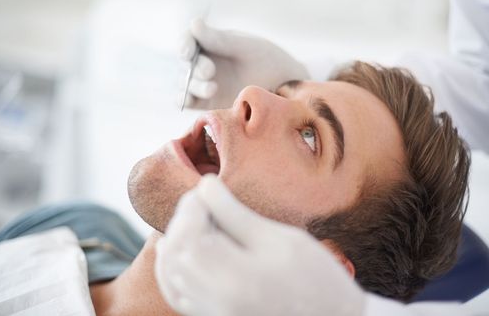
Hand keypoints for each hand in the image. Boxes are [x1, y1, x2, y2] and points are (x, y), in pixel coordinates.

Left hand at [155, 175, 364, 315]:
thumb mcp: (282, 239)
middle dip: (182, 220)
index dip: (191, 206)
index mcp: (234, 279)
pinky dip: (174, 268)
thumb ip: (236, 214)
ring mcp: (213, 314)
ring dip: (176, 241)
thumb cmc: (317, 279)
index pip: (189, 236)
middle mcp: (216, 301)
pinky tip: (188, 250)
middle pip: (175, 254)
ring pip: (171, 274)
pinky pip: (178, 293)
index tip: (207, 188)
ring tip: (197, 221)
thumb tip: (205, 185)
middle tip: (203, 202)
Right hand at [178, 19, 309, 109]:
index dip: (184, 44)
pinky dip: (184, 101)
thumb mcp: (246, 47)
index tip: (188, 51)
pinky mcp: (207, 102)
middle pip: (187, 64)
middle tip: (210, 71)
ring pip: (186, 84)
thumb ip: (220, 39)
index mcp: (211, 42)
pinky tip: (189, 101)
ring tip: (213, 88)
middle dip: (195, 67)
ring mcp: (204, 82)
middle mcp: (204, 61)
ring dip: (193, 86)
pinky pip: (189, 101)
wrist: (283, 87)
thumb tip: (194, 24)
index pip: (189, 39)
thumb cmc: (267, 60)